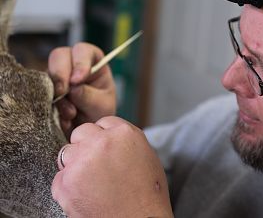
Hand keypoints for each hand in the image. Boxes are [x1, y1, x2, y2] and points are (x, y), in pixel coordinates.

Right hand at [48, 43, 115, 138]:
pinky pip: (38, 93)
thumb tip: (73, 88)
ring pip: (46, 75)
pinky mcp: (43, 89)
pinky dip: (49, 106)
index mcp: (92, 60)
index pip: (83, 51)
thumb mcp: (101, 105)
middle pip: (59, 56)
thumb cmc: (99, 111)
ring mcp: (55, 75)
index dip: (79, 62)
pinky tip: (63, 120)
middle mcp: (71, 63)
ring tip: (71, 114)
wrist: (87, 127)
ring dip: (55, 95)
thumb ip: (88, 95)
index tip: (77, 80)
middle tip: (62, 93)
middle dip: (60, 74)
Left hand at [51, 117, 172, 217]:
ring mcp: (83, 161)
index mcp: (124, 133)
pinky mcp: (67, 183)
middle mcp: (102, 142)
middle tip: (95, 163)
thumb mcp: (147, 155)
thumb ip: (126, 140)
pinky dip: (67, 187)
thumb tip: (111, 135)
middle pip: (82, 132)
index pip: (103, 122)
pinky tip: (85, 195)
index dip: (103, 136)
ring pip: (67, 153)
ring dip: (75, 164)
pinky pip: (59, 178)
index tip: (104, 148)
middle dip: (86, 145)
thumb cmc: (148, 195)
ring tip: (91, 182)